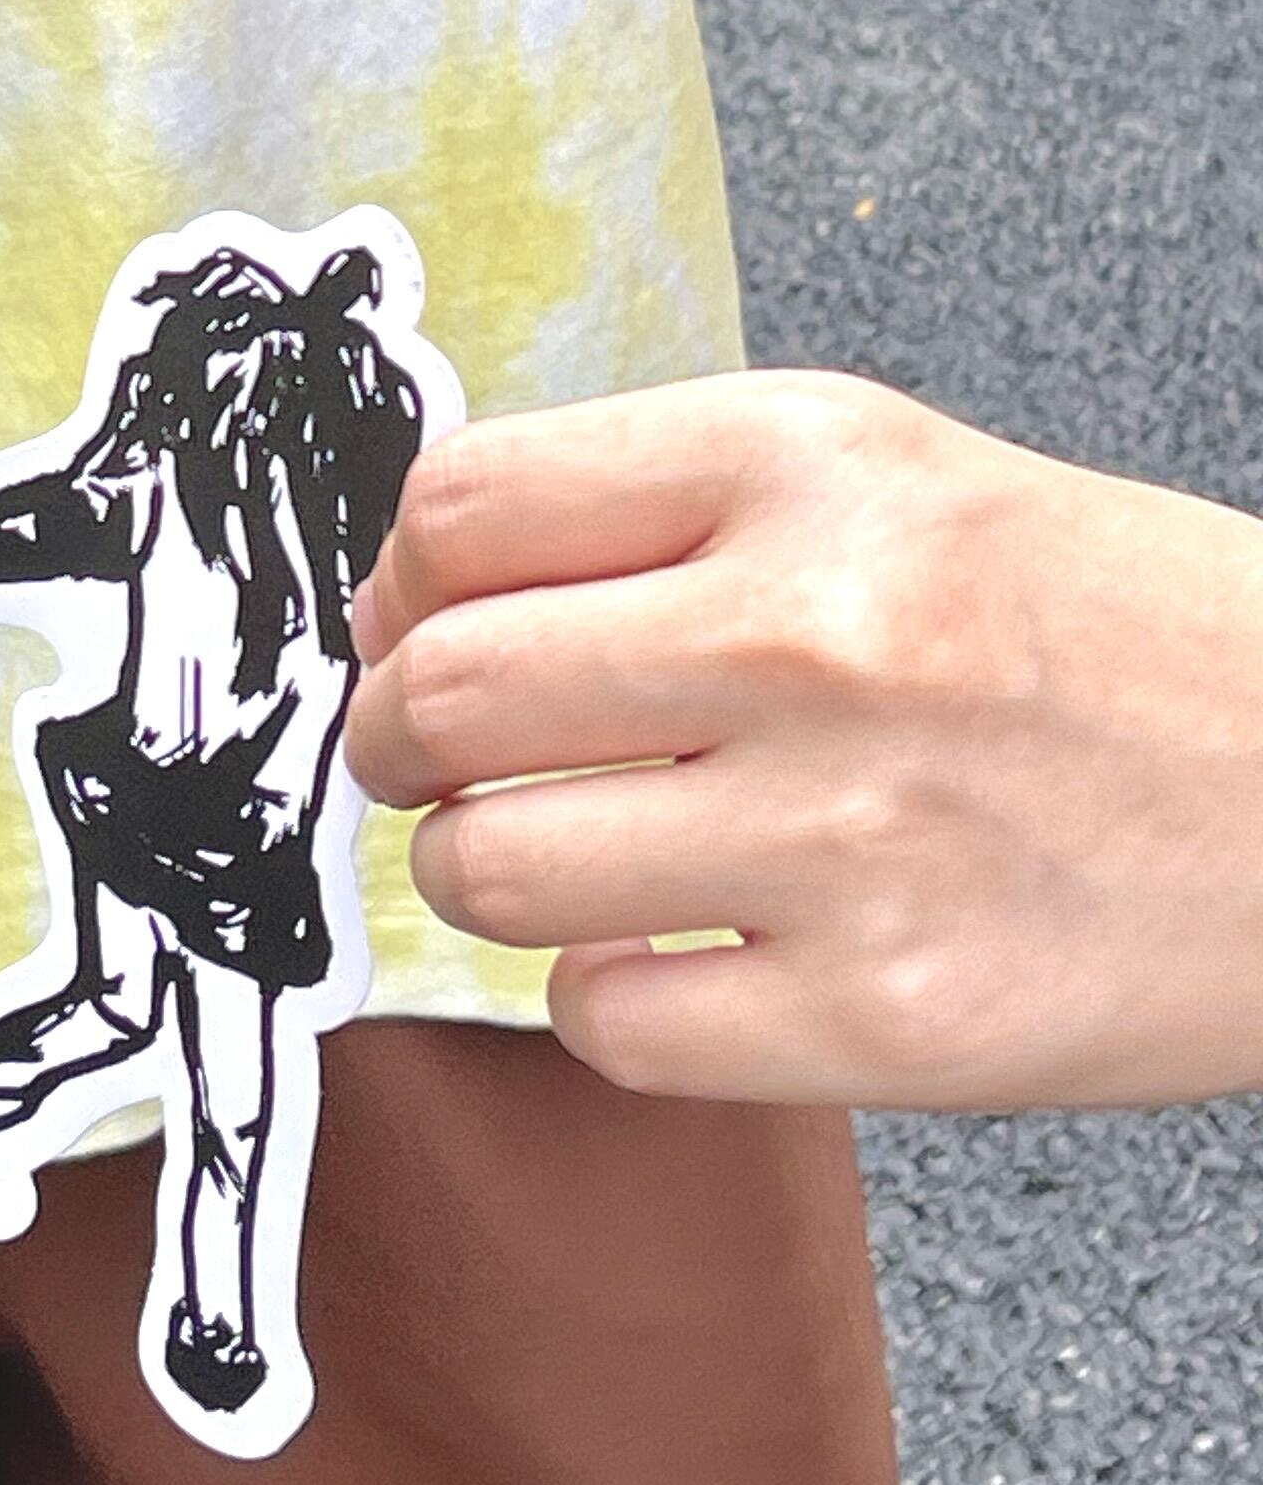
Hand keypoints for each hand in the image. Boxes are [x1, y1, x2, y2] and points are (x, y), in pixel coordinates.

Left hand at [345, 372, 1262, 1109]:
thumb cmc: (1091, 629)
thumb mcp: (880, 477)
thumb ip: (650, 508)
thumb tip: (409, 602)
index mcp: (802, 461)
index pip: (460, 508)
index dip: (394, 585)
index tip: (405, 627)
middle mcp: (815, 631)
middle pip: (446, 692)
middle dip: (394, 740)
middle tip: (425, 760)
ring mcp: (851, 833)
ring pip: (494, 868)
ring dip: (488, 872)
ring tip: (563, 853)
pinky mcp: (890, 1017)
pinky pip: (608, 1024)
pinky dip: (610, 1000)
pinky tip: (684, 953)